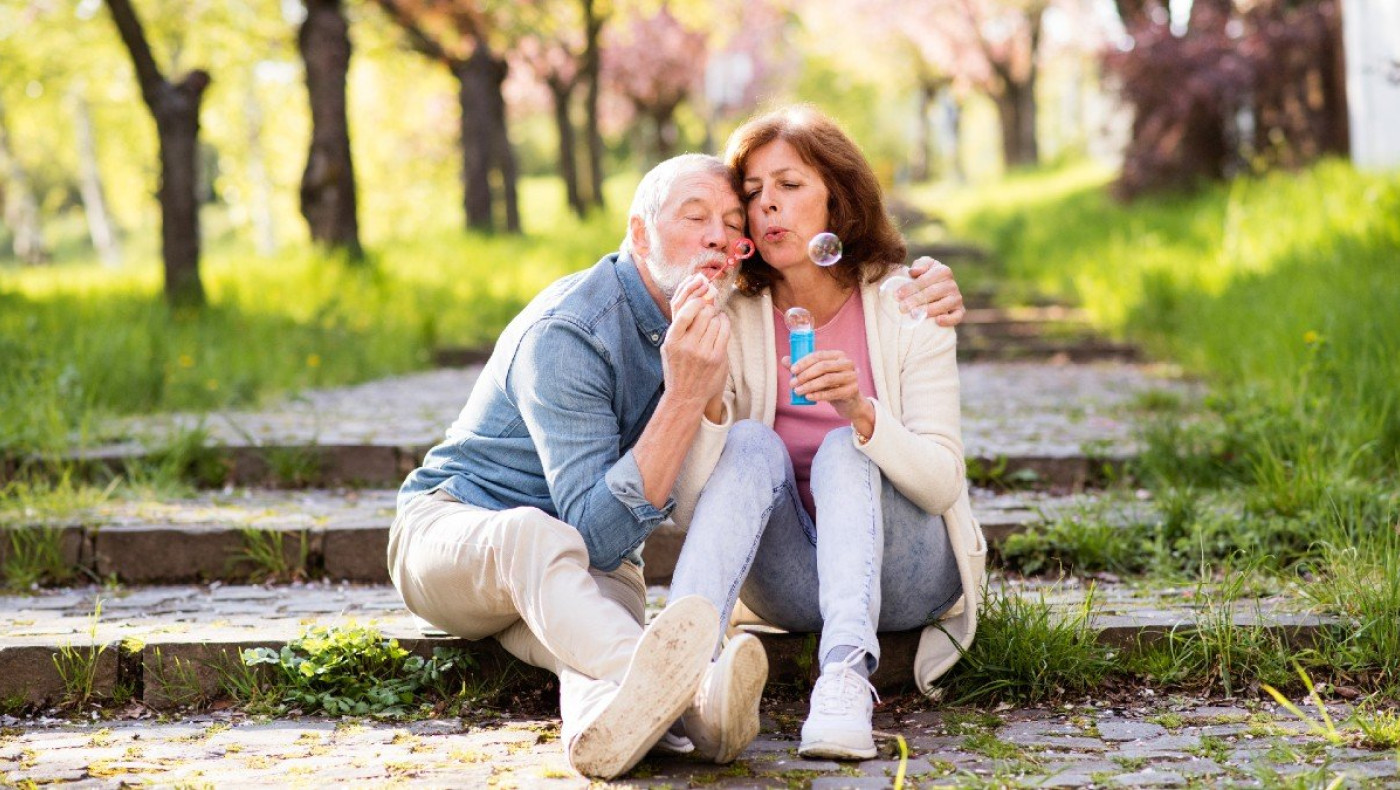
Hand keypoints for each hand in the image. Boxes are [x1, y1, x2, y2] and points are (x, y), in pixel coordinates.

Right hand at [662, 274, 729, 405]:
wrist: (685, 396)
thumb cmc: (677, 368)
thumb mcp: (669, 346)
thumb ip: (679, 325)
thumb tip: (695, 298)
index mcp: (671, 340)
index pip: (684, 311)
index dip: (695, 299)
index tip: (700, 297)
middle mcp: (686, 345)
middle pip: (703, 312)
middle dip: (707, 308)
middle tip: (708, 309)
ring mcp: (702, 352)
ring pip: (715, 320)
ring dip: (716, 316)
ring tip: (713, 320)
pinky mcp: (716, 358)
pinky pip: (724, 330)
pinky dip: (724, 322)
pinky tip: (721, 323)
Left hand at [785, 350, 871, 422]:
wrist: (848, 401)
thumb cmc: (830, 385)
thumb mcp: (817, 375)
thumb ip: (802, 367)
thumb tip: (784, 360)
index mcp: (838, 355)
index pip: (819, 355)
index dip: (804, 362)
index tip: (792, 370)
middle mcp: (847, 363)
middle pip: (823, 366)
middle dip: (805, 375)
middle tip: (792, 383)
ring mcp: (852, 377)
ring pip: (827, 379)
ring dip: (809, 386)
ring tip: (797, 391)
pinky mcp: (852, 390)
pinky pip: (832, 393)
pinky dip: (818, 395)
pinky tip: (808, 397)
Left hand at [902, 257, 964, 326]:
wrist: (931, 291)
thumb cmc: (923, 277)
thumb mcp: (921, 266)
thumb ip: (919, 264)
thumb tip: (914, 271)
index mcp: (943, 271)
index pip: (926, 280)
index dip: (911, 287)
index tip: (898, 295)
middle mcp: (952, 284)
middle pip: (933, 292)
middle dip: (916, 300)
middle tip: (902, 307)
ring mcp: (957, 298)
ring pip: (944, 304)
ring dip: (928, 310)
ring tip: (914, 314)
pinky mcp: (960, 311)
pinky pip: (957, 316)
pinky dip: (949, 319)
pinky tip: (937, 321)